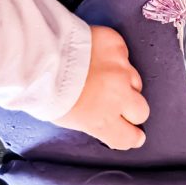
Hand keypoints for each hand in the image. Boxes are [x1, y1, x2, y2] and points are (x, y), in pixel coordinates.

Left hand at [55, 25, 148, 149]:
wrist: (43, 57)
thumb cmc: (48, 90)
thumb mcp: (70, 119)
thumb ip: (94, 121)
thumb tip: (102, 119)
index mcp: (104, 121)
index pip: (130, 137)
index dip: (132, 136)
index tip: (134, 134)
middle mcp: (118, 97)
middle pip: (142, 110)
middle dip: (132, 108)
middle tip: (120, 101)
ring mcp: (121, 69)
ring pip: (136, 80)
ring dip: (124, 81)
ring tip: (104, 75)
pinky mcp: (118, 46)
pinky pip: (124, 54)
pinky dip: (115, 56)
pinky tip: (99, 55)